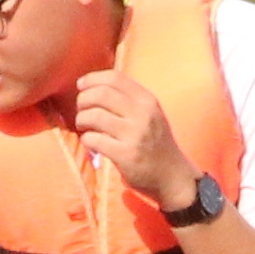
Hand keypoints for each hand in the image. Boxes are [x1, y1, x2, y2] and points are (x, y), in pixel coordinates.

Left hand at [68, 70, 198, 217]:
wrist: (173, 176)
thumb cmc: (155, 143)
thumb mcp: (150, 114)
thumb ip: (128, 100)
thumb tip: (93, 87)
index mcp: (148, 100)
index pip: (115, 77)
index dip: (92, 78)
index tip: (81, 86)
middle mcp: (143, 114)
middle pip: (101, 93)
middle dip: (83, 99)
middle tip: (81, 109)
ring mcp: (135, 135)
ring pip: (94, 115)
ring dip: (81, 120)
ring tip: (84, 126)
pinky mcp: (125, 155)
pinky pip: (93, 139)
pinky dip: (86, 139)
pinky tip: (91, 143)